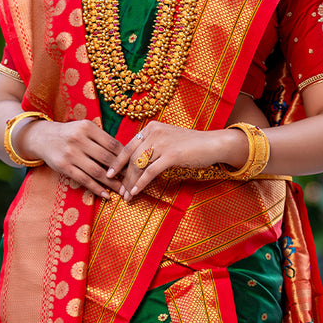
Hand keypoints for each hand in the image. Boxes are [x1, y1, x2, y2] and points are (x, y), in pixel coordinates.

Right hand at [27, 118, 123, 199]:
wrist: (43, 137)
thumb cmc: (70, 134)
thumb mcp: (84, 129)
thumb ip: (101, 139)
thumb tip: (124, 155)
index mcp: (87, 127)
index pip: (112, 144)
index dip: (125, 157)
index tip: (133, 166)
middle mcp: (79, 139)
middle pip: (107, 158)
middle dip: (121, 171)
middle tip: (132, 181)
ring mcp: (71, 154)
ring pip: (97, 172)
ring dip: (112, 184)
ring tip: (122, 191)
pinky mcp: (64, 167)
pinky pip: (84, 180)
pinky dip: (97, 188)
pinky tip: (106, 195)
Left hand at [107, 119, 247, 199]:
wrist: (213, 144)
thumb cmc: (190, 145)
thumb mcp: (167, 140)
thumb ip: (151, 147)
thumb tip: (134, 163)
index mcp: (150, 128)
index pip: (127, 147)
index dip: (117, 163)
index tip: (109, 175)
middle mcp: (154, 132)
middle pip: (131, 157)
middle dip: (122, 176)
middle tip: (119, 191)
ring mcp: (163, 142)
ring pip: (138, 165)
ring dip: (130, 182)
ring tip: (127, 195)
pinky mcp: (172, 155)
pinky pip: (150, 171)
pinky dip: (141, 183)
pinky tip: (136, 192)